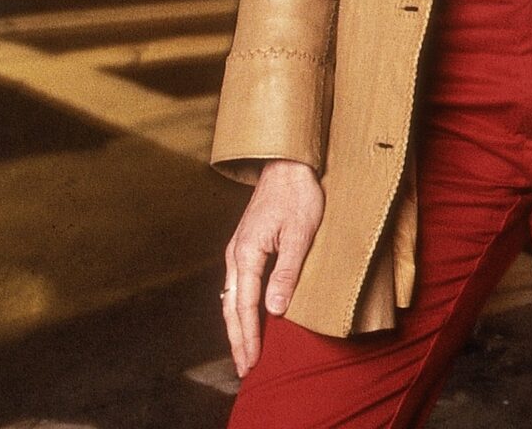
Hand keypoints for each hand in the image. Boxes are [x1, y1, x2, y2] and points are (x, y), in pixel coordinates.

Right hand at [222, 159, 323, 376]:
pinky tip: (245, 317)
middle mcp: (236, 255)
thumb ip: (287, 272)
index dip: (248, 337)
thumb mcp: (300, 234)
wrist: (288, 163)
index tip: (251, 362)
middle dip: (238, 340)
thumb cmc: (298, 195)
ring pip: (232, 298)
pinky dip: (239, 307)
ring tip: (243, 351)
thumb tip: (274, 310)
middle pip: (232, 307)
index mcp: (246, 254)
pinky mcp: (246, 246)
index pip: (245, 307)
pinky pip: (238, 285)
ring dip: (237, 326)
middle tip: (244, 368)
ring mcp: (238, 251)